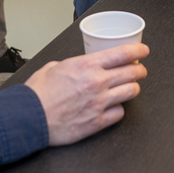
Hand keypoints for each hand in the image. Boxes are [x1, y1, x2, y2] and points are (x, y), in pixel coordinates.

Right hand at [25, 43, 148, 145]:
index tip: (143, 50)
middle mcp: (97, 82)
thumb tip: (73, 67)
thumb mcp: (53, 67)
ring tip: (132, 87)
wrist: (29, 118)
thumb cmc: (37, 94)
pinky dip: (119, 109)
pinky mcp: (97, 122)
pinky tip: (114, 107)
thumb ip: (70, 65)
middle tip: (140, 69)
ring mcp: (99, 103)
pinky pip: (119, 114)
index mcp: (87, 65)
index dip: (137, 50)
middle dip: (139, 69)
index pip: (122, 53)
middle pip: (132, 72)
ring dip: (133, 88)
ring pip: (131, 92)